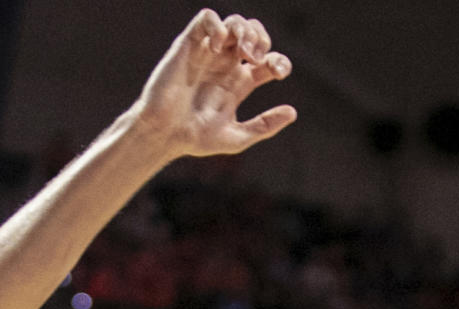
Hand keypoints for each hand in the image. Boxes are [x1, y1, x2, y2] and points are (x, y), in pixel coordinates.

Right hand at [135, 9, 295, 159]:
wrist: (165, 134)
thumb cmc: (196, 139)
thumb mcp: (238, 137)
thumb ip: (265, 125)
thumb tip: (293, 112)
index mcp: (238, 83)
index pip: (267, 61)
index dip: (279, 61)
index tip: (278, 72)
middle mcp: (225, 64)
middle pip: (253, 35)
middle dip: (262, 40)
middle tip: (257, 59)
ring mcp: (207, 53)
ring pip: (233, 22)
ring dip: (245, 30)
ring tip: (243, 52)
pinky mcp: (188, 44)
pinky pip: (206, 18)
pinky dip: (217, 26)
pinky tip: (219, 47)